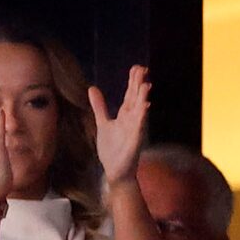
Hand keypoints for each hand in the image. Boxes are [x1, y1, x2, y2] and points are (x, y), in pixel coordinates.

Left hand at [90, 66, 152, 189]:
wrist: (115, 170)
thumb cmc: (112, 149)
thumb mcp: (103, 123)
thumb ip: (100, 107)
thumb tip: (93, 88)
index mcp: (124, 116)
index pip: (130, 95)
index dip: (133, 82)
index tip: (136, 68)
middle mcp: (132, 120)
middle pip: (136, 99)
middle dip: (139, 84)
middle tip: (142, 69)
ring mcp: (134, 130)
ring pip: (140, 110)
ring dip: (143, 98)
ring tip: (146, 84)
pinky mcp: (134, 141)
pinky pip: (139, 127)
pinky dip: (142, 117)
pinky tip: (145, 107)